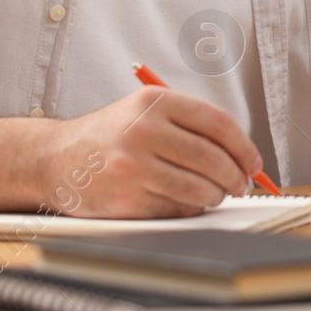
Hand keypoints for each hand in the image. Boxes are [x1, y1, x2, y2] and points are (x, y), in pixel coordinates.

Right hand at [43, 86, 263, 217]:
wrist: (56, 158)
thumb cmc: (109, 136)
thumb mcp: (144, 110)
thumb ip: (189, 124)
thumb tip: (240, 154)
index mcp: (155, 101)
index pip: (218, 123)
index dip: (245, 147)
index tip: (254, 162)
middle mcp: (144, 130)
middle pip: (213, 158)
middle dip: (236, 176)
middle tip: (241, 184)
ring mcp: (134, 166)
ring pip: (199, 187)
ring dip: (216, 196)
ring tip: (216, 194)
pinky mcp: (128, 198)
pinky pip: (177, 208)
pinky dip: (191, 209)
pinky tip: (186, 202)